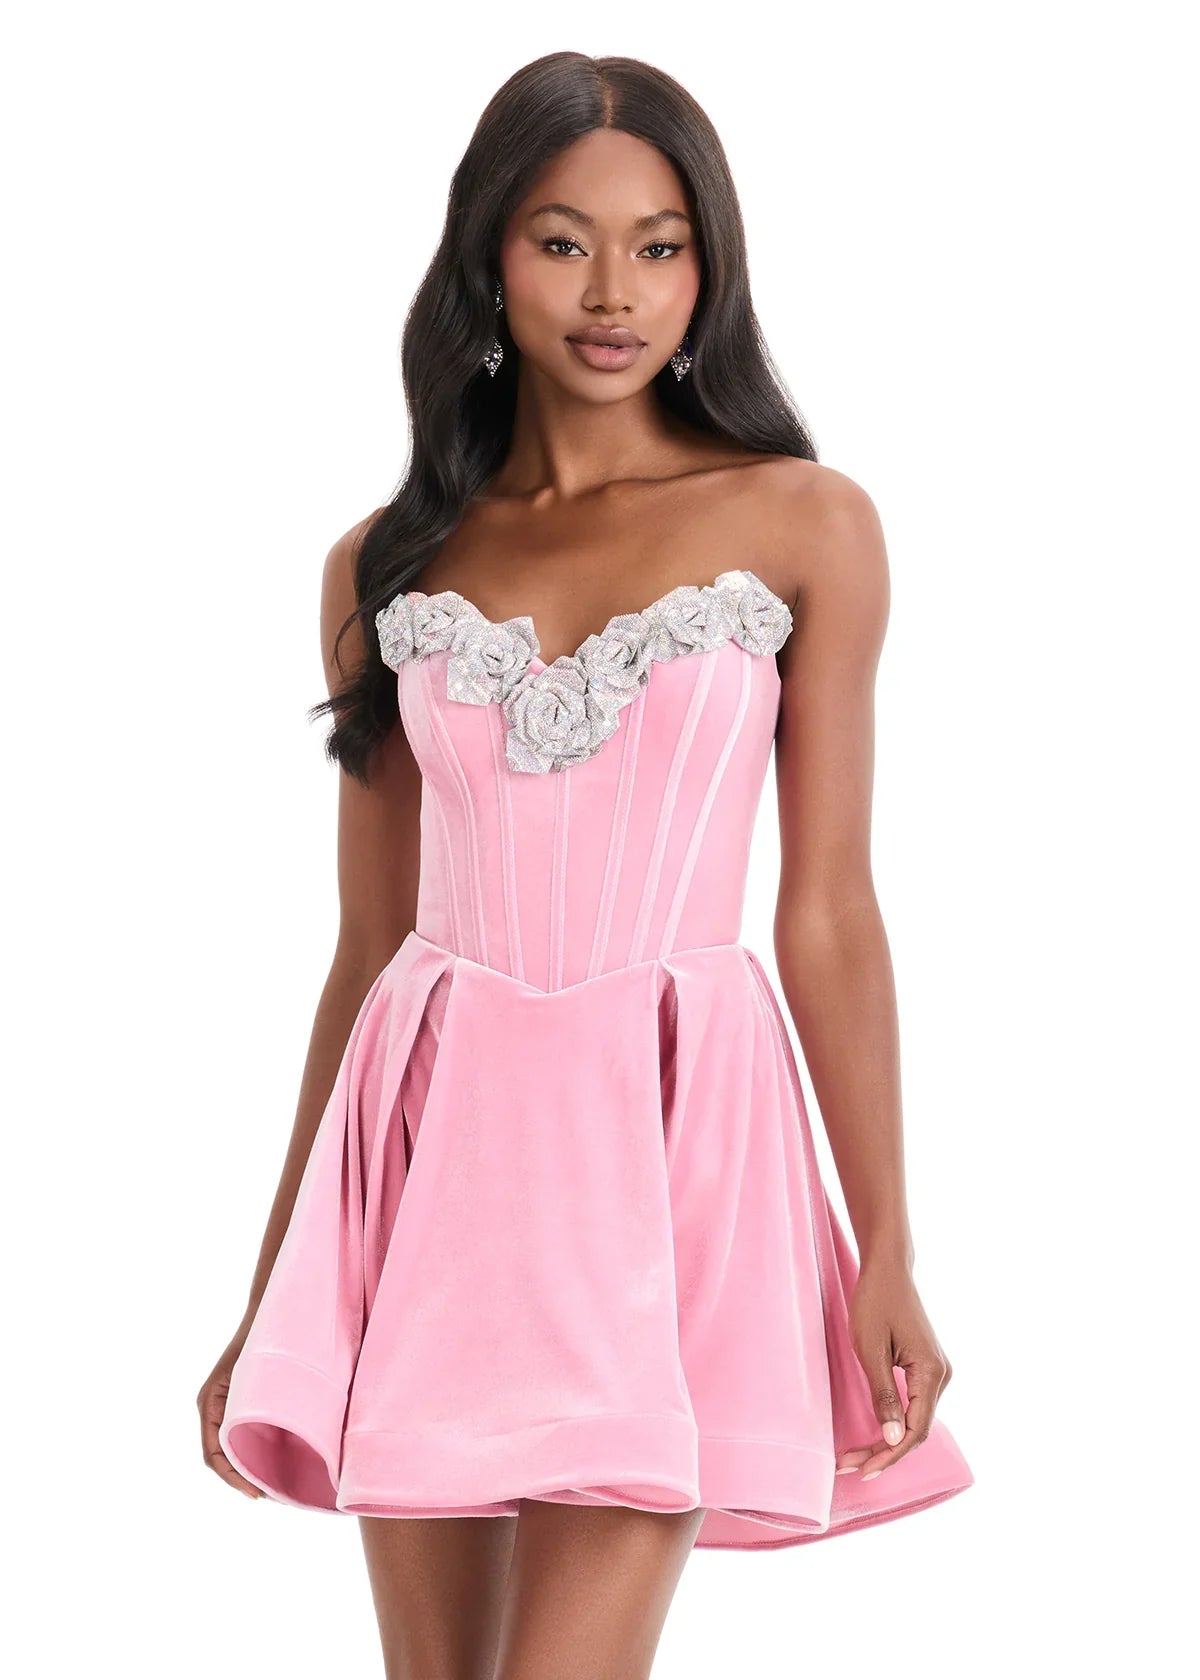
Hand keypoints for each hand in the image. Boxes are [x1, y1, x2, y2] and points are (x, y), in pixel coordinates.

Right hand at [197, 1321, 263, 1499]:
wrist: (265, 1311)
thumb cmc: (261, 1340)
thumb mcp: (254, 1378)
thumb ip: (250, 1408)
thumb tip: (256, 1447)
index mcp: (209, 1403)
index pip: (213, 1455)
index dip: (232, 1478)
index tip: (256, 1494)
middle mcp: (210, 1406)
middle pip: (219, 1456)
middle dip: (240, 1478)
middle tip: (267, 1494)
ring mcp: (221, 1404)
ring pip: (227, 1447)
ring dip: (245, 1468)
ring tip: (271, 1485)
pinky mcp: (235, 1401)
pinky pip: (236, 1434)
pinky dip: (249, 1452)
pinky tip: (271, 1460)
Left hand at [835, 1257, 952, 1481]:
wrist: (887, 1268)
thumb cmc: (875, 1302)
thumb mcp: (870, 1350)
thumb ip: (883, 1395)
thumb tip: (892, 1440)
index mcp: (932, 1372)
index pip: (914, 1430)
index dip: (890, 1455)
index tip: (864, 1471)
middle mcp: (942, 1375)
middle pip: (915, 1429)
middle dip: (883, 1452)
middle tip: (849, 1466)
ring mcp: (936, 1371)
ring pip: (914, 1419)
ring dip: (886, 1440)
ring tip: (854, 1456)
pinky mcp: (926, 1367)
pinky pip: (913, 1405)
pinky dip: (892, 1422)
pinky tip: (873, 1434)